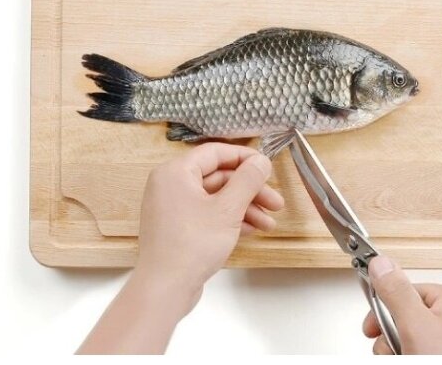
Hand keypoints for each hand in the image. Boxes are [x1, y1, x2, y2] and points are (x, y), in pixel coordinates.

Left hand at [134, 142, 282, 314]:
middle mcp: (171, 186)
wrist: (165, 289)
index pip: (215, 152)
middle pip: (219, 177)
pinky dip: (230, 219)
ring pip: (216, 198)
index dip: (244, 158)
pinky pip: (208, 214)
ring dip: (244, 208)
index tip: (267, 167)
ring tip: (269, 223)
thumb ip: (247, 180)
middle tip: (276, 202)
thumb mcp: (228, 209)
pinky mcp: (178, 228)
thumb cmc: (191, 245)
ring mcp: (173, 208)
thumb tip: (261, 161)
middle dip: (250, 190)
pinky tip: (252, 230)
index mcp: (176, 172)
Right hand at [363, 257, 441, 354]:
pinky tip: (412, 361)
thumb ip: (396, 292)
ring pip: (408, 339)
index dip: (383, 312)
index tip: (371, 328)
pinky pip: (420, 352)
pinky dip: (410, 358)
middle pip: (403, 317)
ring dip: (399, 353)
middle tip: (397, 352)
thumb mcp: (416, 326)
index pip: (403, 291)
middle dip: (392, 339)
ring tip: (408, 359)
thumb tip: (381, 263)